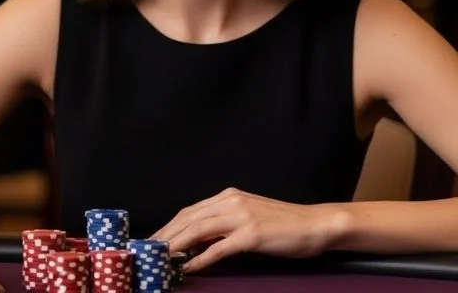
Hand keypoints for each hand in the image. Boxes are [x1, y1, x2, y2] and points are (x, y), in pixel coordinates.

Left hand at [152, 188, 345, 271]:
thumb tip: (197, 241)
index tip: (154, 239)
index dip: (169, 225)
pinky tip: (187, 268)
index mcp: (228, 196)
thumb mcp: (248, 216)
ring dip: (175, 245)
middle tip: (148, 250)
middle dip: (165, 235)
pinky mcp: (251, 235)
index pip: (189, 211)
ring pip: (197, 230)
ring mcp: (240, 217)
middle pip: (188, 218)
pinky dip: (200, 259)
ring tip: (160, 258)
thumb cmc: (284, 224)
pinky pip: (218, 248)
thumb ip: (224, 224)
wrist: (316, 224)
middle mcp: (230, 202)